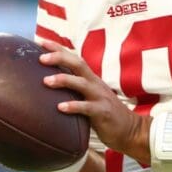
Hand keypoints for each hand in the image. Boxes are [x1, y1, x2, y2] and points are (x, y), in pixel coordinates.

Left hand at [39, 39, 150, 163]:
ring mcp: (100, 97)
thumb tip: (49, 85)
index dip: (58, 48)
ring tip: (46, 81)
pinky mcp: (103, 112)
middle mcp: (95, 83)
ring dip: (63, 80)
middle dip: (59, 58)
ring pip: (81, 83)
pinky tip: (60, 107)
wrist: (130, 130)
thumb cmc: (104, 113)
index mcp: (91, 78)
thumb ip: (75, 89)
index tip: (40, 41)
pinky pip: (87, 107)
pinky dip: (74, 106)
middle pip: (78, 64)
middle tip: (41, 58)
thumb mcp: (89, 97)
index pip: (73, 58)